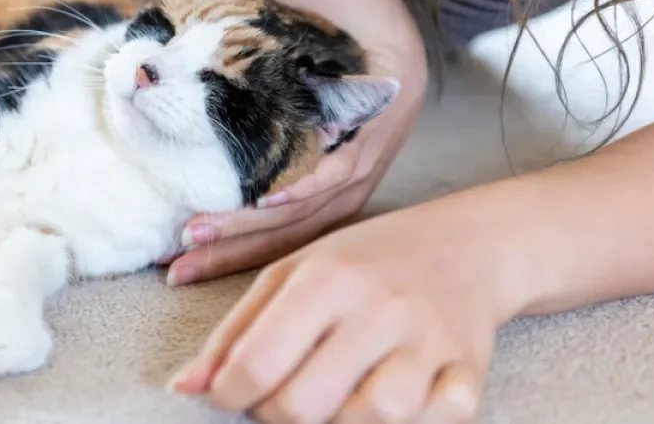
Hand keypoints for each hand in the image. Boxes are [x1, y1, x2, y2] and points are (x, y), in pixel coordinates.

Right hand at [163, 60, 425, 286]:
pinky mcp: (369, 142)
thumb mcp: (286, 124)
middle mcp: (337, 200)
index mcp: (320, 203)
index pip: (268, 243)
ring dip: (246, 225)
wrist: (387, 45)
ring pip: (299, 212)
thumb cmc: (327, 87)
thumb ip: (242, 141)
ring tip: (198, 231)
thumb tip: (170, 136)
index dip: (222, 258)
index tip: (174, 270)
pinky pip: (334, 173)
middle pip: (279, 239)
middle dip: (224, 254)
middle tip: (175, 267)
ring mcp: (355, 175)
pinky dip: (303, 188)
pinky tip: (268, 198)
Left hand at [167, 195, 530, 423]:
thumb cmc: (365, 263)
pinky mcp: (469, 371)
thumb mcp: (294, 274)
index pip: (257, 363)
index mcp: (327, 278)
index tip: (231, 394)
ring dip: (342, 422)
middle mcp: (379, 308)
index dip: (229, 394)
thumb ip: (236, 330)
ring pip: (371, 420)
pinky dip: (414, 422)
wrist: (466, 246)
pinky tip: (397, 396)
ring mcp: (429, 341)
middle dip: (278, 415)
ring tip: (337, 395)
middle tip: (283, 398)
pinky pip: (437, 421)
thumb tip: (183, 388)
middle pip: (305, 404)